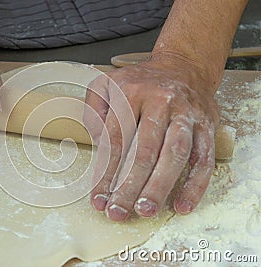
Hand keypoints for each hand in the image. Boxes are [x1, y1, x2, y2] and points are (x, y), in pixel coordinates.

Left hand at [84, 57, 218, 220]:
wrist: (183, 66)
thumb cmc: (140, 81)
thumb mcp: (106, 85)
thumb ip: (94, 111)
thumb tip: (97, 143)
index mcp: (131, 92)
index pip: (116, 139)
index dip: (106, 173)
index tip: (98, 198)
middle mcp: (160, 102)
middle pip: (144, 151)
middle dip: (129, 186)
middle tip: (118, 212)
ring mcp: (186, 113)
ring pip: (174, 155)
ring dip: (159, 187)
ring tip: (145, 210)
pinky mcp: (207, 124)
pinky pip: (203, 158)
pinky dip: (195, 184)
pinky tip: (182, 205)